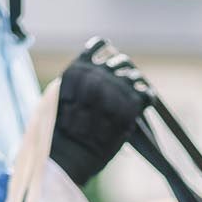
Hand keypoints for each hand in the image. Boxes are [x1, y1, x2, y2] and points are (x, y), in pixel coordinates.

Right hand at [49, 48, 149, 187]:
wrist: (69, 156)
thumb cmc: (58, 131)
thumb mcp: (55, 97)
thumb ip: (73, 81)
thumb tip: (87, 74)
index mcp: (78, 68)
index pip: (100, 46)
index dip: (105, 55)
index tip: (106, 65)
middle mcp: (97, 74)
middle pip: (121, 60)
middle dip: (122, 70)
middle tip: (122, 84)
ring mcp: (115, 89)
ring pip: (135, 75)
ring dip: (135, 83)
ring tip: (132, 95)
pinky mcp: (130, 106)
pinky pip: (146, 94)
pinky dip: (146, 97)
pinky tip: (143, 102)